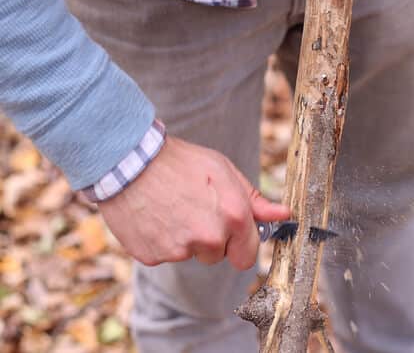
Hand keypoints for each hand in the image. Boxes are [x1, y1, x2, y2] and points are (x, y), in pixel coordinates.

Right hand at [98, 136, 288, 268]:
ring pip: (191, 254)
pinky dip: (162, 240)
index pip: (248, 256)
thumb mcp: (224, 171)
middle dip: (213, 240)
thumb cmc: (180, 162)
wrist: (128, 160)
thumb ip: (254, 199)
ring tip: (173, 209)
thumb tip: (282, 215)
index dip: (240, 244)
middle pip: (219, 256)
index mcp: (234, 217)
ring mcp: (180, 250)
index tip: (231, 232)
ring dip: (186, 240)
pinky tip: (155, 215)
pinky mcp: (153, 256)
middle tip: (196, 211)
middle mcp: (210, 238)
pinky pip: (165, 255)